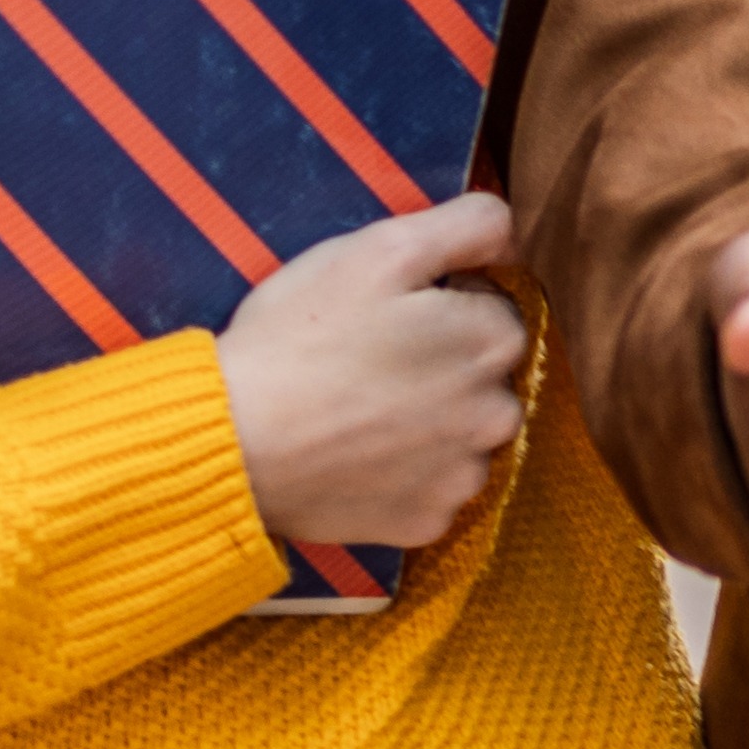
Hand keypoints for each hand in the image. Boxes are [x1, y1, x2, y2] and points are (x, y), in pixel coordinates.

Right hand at [219, 191, 537, 546]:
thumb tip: (515, 230)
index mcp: (494, 340)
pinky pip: (428, 490)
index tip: (385, 314)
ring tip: (355, 413)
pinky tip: (354, 458)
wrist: (232, 441)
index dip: (438, 304)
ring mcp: (462, 476)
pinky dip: (400, 476)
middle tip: (364, 364)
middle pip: (483, 375)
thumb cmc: (301, 337)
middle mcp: (497, 414)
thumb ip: (468, 226)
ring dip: (427, 424)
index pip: (491, 308)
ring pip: (461, 435)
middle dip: (440, 365)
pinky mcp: (425, 523)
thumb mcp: (381, 250)